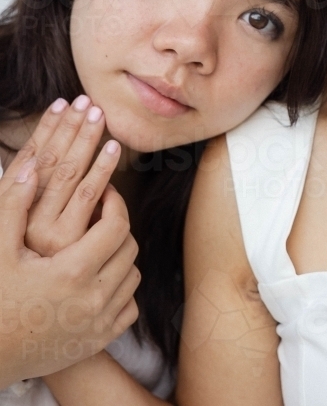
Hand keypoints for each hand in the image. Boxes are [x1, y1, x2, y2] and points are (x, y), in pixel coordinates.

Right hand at [0, 114, 139, 385]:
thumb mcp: (0, 251)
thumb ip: (14, 206)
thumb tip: (28, 167)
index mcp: (72, 271)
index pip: (116, 225)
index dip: (115, 201)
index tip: (106, 190)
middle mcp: (92, 298)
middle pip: (128, 247)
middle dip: (119, 224)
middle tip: (104, 212)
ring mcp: (98, 322)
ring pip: (132, 274)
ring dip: (121, 253)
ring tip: (101, 241)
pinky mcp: (99, 340)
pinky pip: (129, 306)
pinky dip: (121, 288)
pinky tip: (102, 277)